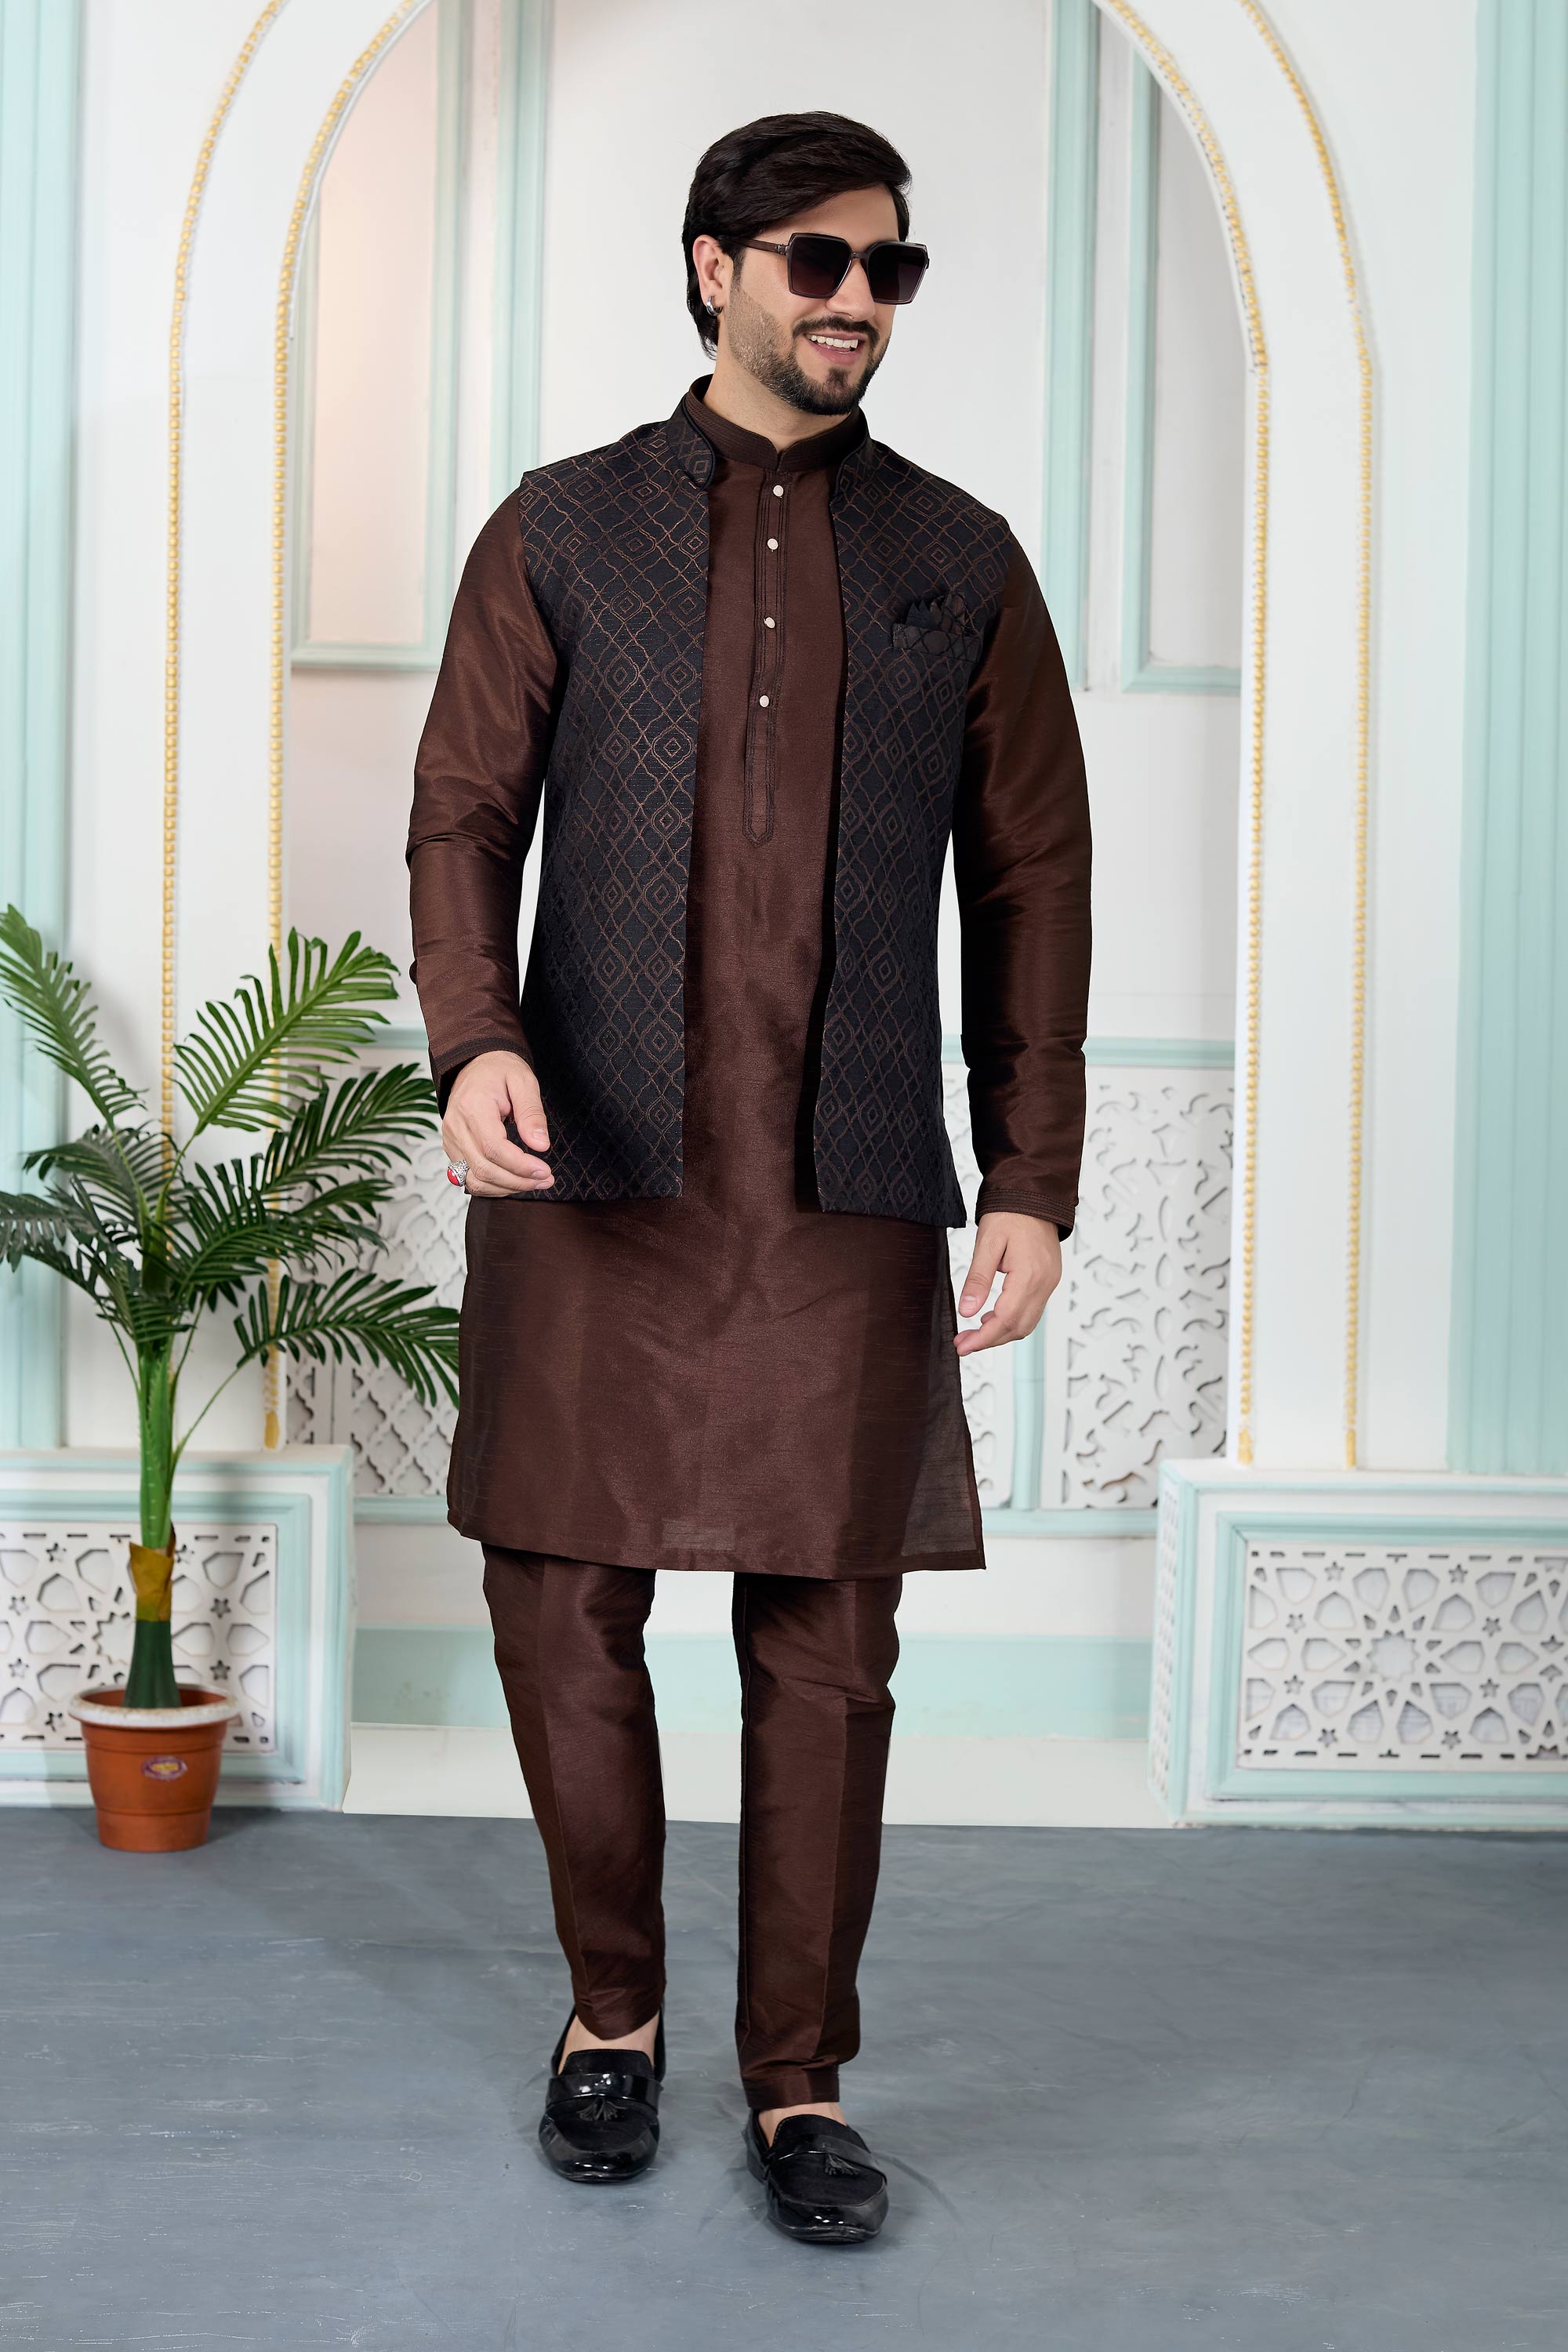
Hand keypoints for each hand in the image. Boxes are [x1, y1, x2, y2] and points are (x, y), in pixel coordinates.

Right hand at [442, 1051, 552, 1196]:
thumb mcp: (523, 1082)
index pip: (493, 1148)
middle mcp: (456, 1126)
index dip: (520, 1166)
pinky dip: (493, 1185)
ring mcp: (451, 1139)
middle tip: (546, 1180)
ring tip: (534, 1183)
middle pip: (484, 1169)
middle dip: (518, 1181)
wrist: (475, 1065)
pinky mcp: (453, 1148)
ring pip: (475, 1180)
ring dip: (506, 1188)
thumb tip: (540, 1145)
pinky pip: (470, 1177)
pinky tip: (514, 1181)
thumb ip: (532, 1113)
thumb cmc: (499, 1070)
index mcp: (472, 1107)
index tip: (544, 1170)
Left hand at [953, 1212, 1060, 1354]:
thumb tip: (966, 1311)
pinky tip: (991, 1316)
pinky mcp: (1048, 1280)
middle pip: (1019, 1328)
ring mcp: (1050, 1283)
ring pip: (1027, 1323)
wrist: (1034, 1196)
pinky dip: (1012, 1320)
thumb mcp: (987, 1243)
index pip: (1006, 1320)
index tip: (962, 1346)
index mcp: (1030, 1275)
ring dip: (1001, 1333)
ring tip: (973, 1332)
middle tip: (963, 1343)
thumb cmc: (1009, 1214)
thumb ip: (977, 1279)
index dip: (983, 1338)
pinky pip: (1032, 1310)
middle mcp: (1045, 1283)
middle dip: (990, 1340)